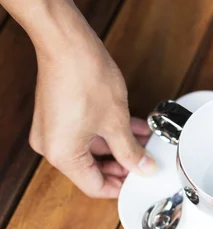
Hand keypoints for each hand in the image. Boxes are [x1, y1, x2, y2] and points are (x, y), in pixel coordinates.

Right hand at [29, 28, 155, 197]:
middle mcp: (52, 146)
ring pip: (90, 148)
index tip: (139, 180)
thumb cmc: (84, 77)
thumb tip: (142, 166)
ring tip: (144, 141)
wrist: (68, 42)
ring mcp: (52, 129)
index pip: (94, 185)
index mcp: (62, 155)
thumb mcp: (116, 121)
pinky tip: (131, 127)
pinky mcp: (57, 113)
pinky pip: (83, 132)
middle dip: (121, 164)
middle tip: (145, 161)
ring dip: (118, 146)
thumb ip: (130, 150)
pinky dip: (106, 132)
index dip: (120, 185)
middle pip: (91, 168)